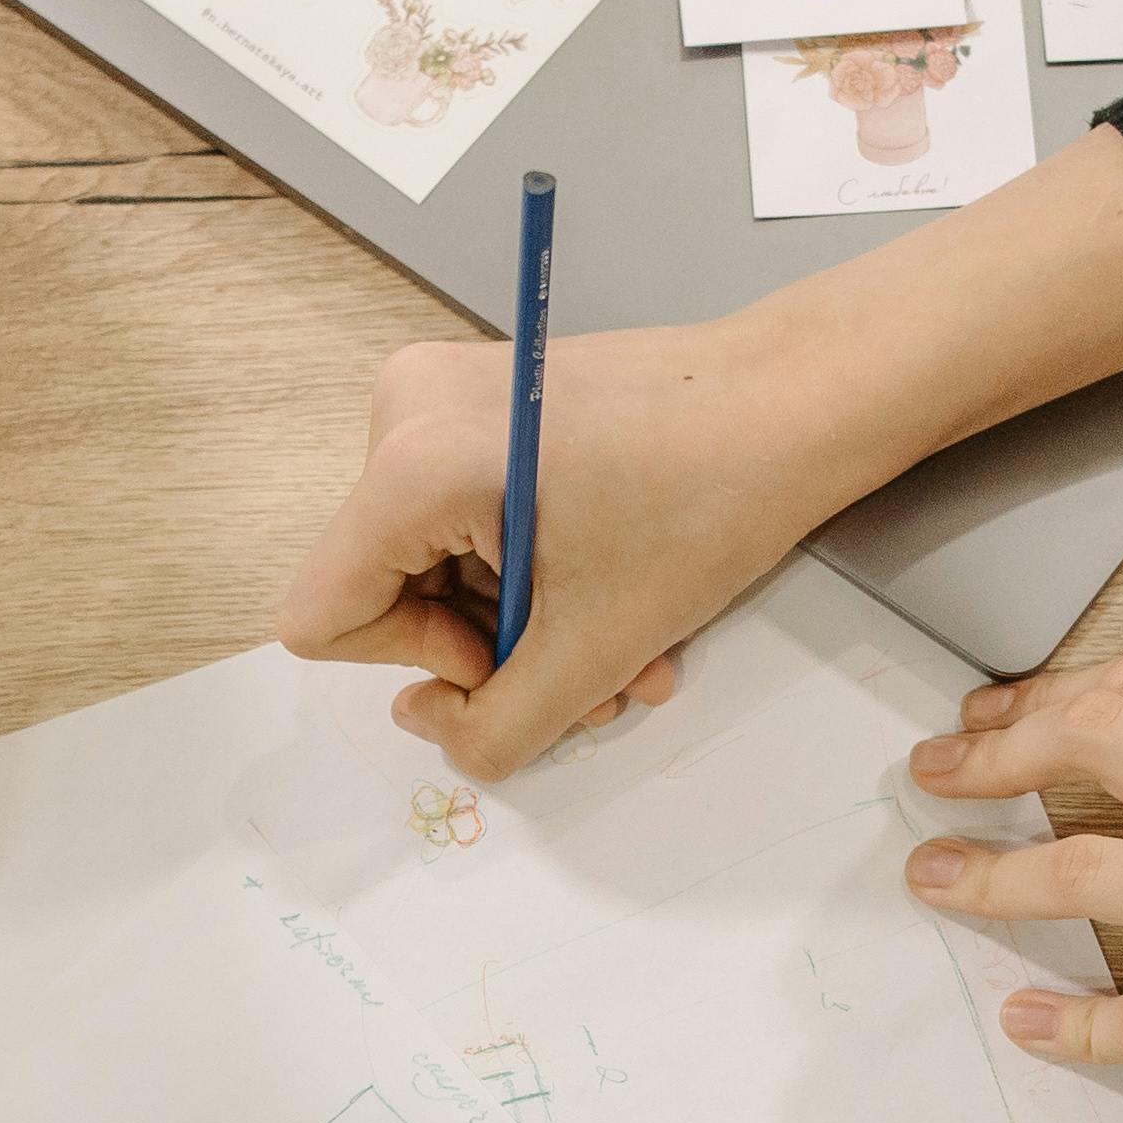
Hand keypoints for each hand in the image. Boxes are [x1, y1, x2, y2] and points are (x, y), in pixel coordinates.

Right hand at [273, 131, 1122, 783]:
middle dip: (485, 649)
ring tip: (622, 640)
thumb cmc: (709, 498)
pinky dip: (533, 570)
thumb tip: (427, 727)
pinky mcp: (487, 396)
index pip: (322, 615)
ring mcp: (444, 394)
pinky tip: (614, 590)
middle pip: (384, 587)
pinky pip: (468, 516)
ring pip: (436, 561)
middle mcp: (402, 410)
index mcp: (408, 463)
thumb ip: (488, 726)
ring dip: (523, 622)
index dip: (412, 665)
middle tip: (589, 671)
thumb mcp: (594, 649)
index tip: (509, 657)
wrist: (800, 397)